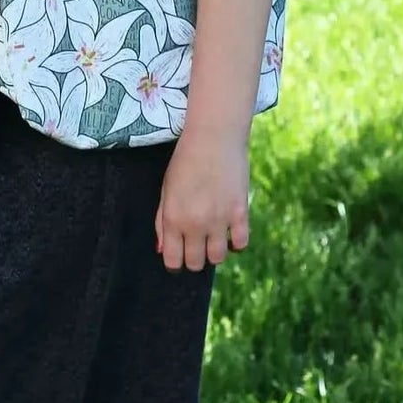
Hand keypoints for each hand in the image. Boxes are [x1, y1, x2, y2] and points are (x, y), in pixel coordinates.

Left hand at [155, 129, 249, 270]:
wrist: (213, 138)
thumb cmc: (184, 161)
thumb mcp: (165, 190)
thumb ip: (162, 221)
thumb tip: (162, 250)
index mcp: (173, 219)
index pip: (173, 260)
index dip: (175, 264)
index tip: (179, 257)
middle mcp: (195, 224)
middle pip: (195, 263)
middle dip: (194, 259)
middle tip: (196, 247)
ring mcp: (219, 220)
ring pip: (217, 258)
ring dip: (214, 253)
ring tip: (213, 239)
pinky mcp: (240, 213)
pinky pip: (240, 244)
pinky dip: (235, 244)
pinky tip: (230, 234)